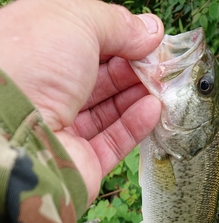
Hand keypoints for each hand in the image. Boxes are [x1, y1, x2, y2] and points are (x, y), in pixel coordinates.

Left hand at [0, 0, 163, 204]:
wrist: (13, 135)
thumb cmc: (32, 66)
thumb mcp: (75, 21)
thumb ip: (116, 24)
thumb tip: (151, 29)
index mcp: (35, 53)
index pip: (83, 43)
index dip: (118, 39)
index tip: (148, 39)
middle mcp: (45, 91)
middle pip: (97, 79)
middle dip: (132, 69)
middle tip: (159, 65)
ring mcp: (61, 130)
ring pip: (106, 112)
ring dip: (136, 96)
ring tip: (161, 86)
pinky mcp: (79, 162)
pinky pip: (111, 142)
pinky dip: (134, 125)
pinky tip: (153, 109)